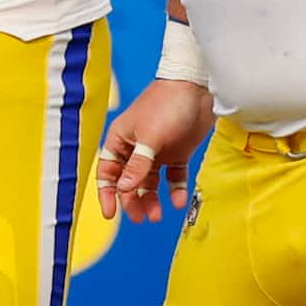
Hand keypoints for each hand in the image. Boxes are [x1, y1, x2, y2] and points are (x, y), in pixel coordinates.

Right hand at [95, 79, 216, 222]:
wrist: (198, 87)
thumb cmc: (166, 104)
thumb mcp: (150, 138)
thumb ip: (138, 165)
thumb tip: (125, 189)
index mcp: (121, 140)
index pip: (108, 172)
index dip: (108, 193)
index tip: (110, 214)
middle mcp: (136, 148)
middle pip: (129, 182)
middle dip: (133, 201)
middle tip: (141, 217)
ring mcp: (157, 151)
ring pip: (150, 182)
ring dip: (152, 199)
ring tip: (157, 215)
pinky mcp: (177, 152)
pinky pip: (173, 177)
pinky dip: (175, 189)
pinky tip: (178, 201)